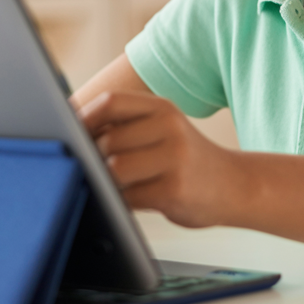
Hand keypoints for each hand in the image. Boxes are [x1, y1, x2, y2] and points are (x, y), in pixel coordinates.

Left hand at [76, 92, 244, 228]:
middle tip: (93, 170)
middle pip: (107, 140)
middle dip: (93, 159)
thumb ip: (126, 126)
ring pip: (115, 169)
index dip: (82, 118)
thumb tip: (71, 134)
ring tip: (112, 186)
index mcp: (161, 107)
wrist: (235, 185)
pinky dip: (120, 201)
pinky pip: (130, 196)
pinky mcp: (175, 189)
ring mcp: (174, 158)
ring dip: (105, 182)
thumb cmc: (186, 159)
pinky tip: (129, 200)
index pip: (110, 102)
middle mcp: (169, 127)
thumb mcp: (163, 129)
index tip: (68, 134)